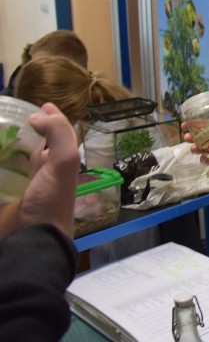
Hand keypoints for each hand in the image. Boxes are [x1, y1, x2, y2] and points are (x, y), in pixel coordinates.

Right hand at [0, 103, 79, 238]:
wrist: (30, 240)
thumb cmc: (51, 200)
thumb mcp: (65, 162)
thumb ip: (59, 134)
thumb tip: (38, 115)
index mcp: (55, 164)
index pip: (51, 135)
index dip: (47, 119)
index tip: (34, 105)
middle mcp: (36, 174)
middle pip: (26, 147)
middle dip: (16, 133)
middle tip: (3, 118)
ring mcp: (15, 188)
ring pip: (8, 162)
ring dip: (3, 149)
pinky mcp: (2, 199)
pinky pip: (1, 180)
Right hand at [182, 99, 208, 169]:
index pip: (204, 125)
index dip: (193, 124)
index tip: (185, 124)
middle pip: (200, 138)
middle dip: (192, 138)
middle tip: (187, 137)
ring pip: (203, 150)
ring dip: (197, 149)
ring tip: (195, 148)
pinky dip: (205, 160)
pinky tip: (204, 158)